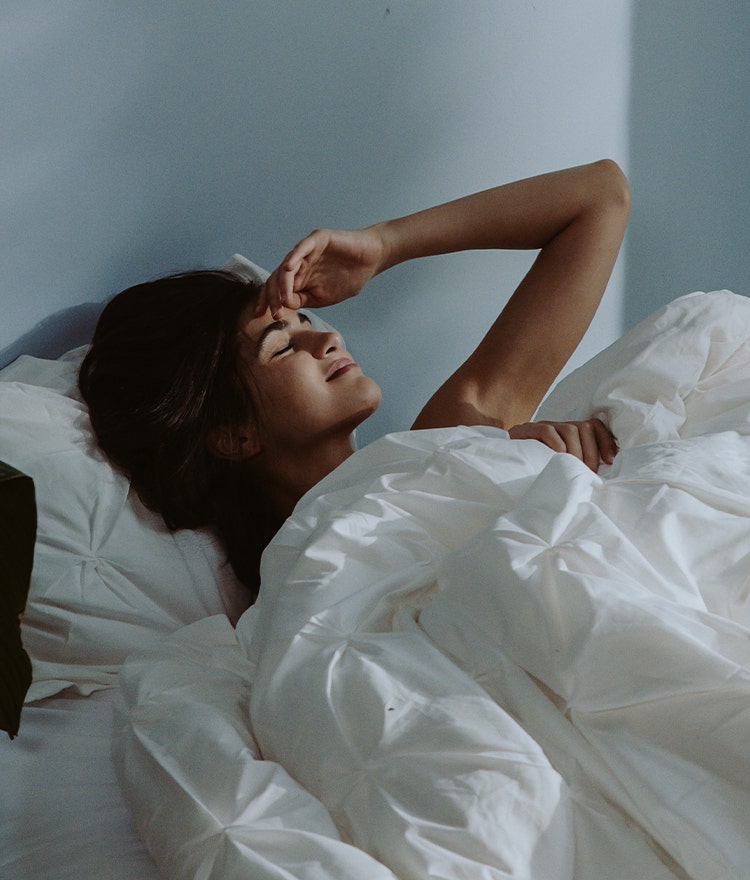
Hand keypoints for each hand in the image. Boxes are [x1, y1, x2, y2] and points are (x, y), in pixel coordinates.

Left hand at [255, 226, 386, 317]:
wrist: (371, 260)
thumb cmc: (350, 278)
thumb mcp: (323, 297)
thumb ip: (303, 300)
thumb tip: (284, 304)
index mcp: (299, 278)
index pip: (277, 289)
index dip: (269, 302)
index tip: (265, 317)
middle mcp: (298, 264)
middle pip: (276, 278)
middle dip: (272, 296)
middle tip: (273, 313)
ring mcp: (306, 251)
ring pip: (286, 266)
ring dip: (281, 284)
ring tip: (281, 299)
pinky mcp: (317, 240)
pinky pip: (301, 248)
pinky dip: (293, 258)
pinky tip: (288, 269)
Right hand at [507, 418, 616, 471]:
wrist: (504, 465)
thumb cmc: (538, 470)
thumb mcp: (563, 467)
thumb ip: (579, 466)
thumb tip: (602, 474)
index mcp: (569, 432)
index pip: (594, 425)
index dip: (606, 440)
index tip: (611, 460)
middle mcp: (558, 426)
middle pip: (585, 427)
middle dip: (591, 453)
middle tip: (588, 473)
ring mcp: (543, 426)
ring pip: (571, 429)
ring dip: (576, 452)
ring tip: (572, 469)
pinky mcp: (528, 430)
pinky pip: (548, 431)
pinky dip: (557, 445)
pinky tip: (556, 458)